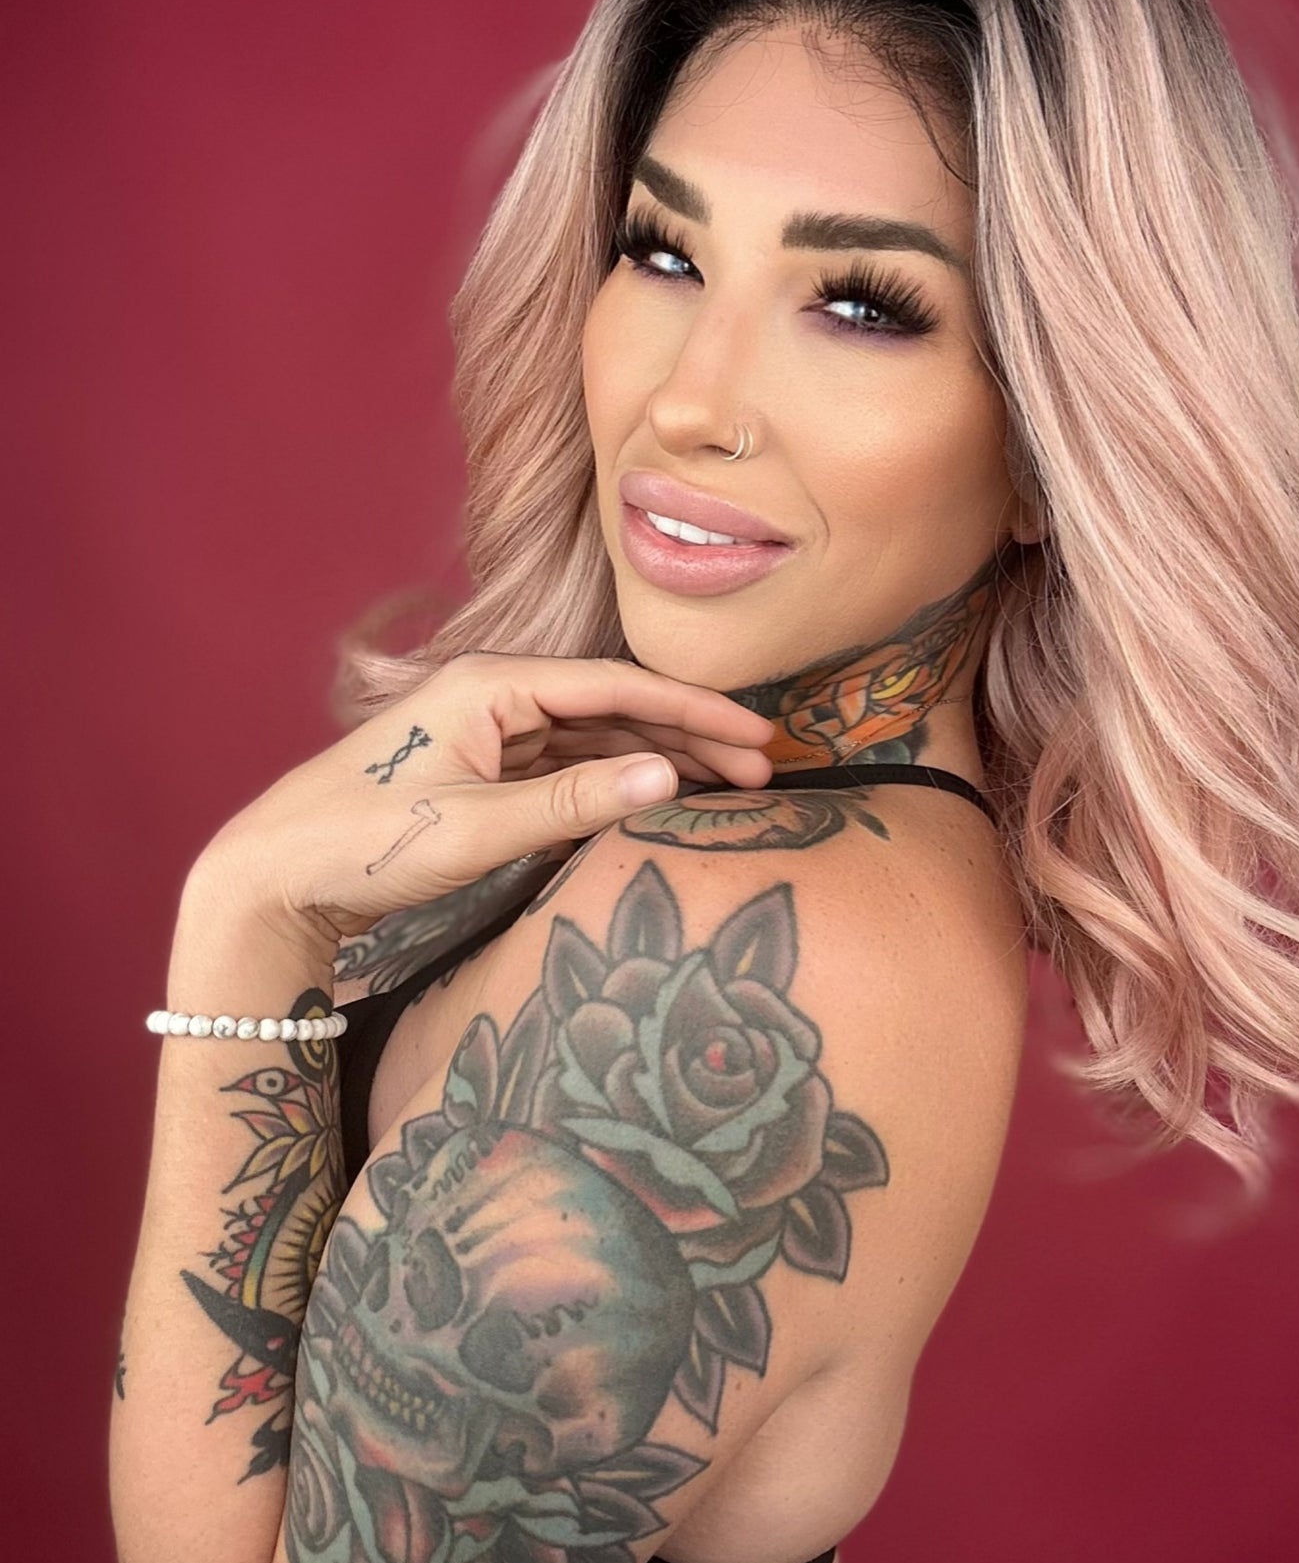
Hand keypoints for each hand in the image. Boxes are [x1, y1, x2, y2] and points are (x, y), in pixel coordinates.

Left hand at [195, 650, 775, 943]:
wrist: (271, 877)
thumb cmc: (360, 844)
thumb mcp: (475, 828)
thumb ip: (574, 804)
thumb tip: (667, 779)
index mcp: (491, 685)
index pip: (617, 686)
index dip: (695, 711)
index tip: (758, 736)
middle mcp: (493, 697)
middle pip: (613, 709)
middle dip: (689, 738)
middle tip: (762, 773)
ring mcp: (487, 735)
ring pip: (593, 742)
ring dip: (656, 763)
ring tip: (725, 792)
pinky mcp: (480, 774)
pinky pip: (563, 771)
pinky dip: (612, 787)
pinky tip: (653, 806)